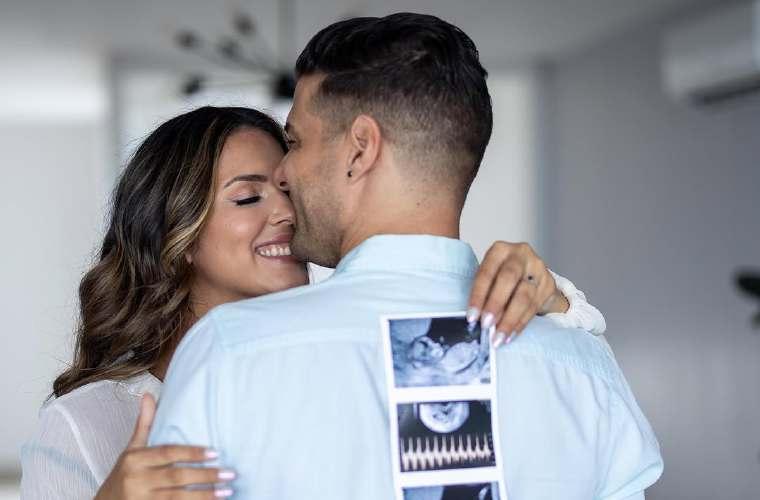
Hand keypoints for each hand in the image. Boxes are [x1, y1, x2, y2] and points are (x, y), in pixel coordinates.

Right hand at [95, 394, 234, 498]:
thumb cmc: (124, 474)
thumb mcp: (131, 449)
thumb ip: (144, 424)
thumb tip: (148, 394)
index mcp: (134, 460)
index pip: (168, 453)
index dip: (192, 453)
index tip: (215, 453)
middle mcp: (136, 480)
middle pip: (176, 477)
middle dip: (206, 476)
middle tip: (230, 474)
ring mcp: (141, 499)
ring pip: (177, 498)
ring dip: (205, 495)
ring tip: (227, 491)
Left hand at [467, 241, 568, 346]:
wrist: (532, 275)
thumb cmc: (502, 276)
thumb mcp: (490, 275)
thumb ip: (484, 292)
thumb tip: (476, 318)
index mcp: (500, 250)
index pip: (487, 272)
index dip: (478, 296)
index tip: (472, 316)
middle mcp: (521, 255)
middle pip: (509, 279)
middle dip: (496, 304)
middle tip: (486, 325)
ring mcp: (538, 269)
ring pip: (524, 296)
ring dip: (509, 319)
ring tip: (498, 336)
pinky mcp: (549, 285)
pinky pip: (533, 307)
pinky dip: (520, 323)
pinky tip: (510, 334)